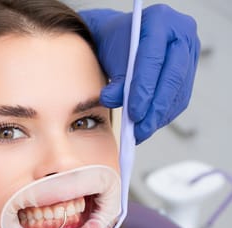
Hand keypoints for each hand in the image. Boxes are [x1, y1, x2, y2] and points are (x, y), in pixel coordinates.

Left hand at [81, 4, 199, 142]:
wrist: (125, 39)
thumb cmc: (116, 44)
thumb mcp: (111, 57)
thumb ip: (115, 80)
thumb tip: (112, 100)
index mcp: (159, 21)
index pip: (153, 61)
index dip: (143, 90)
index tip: (133, 113)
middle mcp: (180, 33)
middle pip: (172, 77)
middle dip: (155, 108)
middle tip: (140, 129)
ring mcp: (189, 51)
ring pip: (179, 90)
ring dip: (160, 115)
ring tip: (142, 132)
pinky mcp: (191, 69)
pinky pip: (181, 96)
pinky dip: (165, 113)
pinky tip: (151, 124)